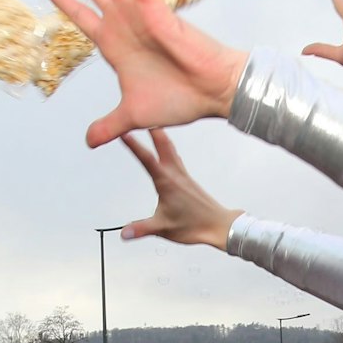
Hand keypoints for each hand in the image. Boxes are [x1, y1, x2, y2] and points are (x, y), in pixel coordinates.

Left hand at [46, 0, 247, 147]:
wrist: (210, 95)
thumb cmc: (179, 100)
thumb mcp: (132, 115)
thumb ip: (109, 125)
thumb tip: (89, 141)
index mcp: (113, 44)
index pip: (82, 16)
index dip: (65, 0)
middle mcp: (122, 21)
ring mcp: (137, 11)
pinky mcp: (155, 6)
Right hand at [120, 130, 240, 249]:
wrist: (218, 226)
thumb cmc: (195, 226)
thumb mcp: (163, 228)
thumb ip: (142, 229)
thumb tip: (124, 232)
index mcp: (167, 182)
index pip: (146, 159)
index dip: (134, 144)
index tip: (123, 131)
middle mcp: (175, 174)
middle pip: (162, 143)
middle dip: (151, 126)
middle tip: (143, 110)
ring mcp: (182, 174)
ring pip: (169, 147)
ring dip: (160, 133)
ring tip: (152, 121)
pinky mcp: (186, 178)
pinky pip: (174, 155)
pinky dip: (167, 145)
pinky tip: (166, 146)